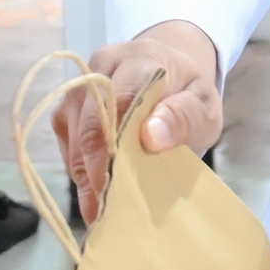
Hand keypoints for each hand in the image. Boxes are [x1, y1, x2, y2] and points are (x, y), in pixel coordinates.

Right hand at [56, 22, 221, 220]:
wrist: (171, 66)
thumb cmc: (188, 92)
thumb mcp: (204, 105)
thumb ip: (184, 116)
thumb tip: (150, 136)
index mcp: (141, 61)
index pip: (119, 99)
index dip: (112, 143)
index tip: (113, 183)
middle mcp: (103, 67)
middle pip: (87, 118)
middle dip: (92, 166)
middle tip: (102, 208)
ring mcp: (82, 84)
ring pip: (70, 129)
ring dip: (82, 170)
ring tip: (96, 208)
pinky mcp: (71, 103)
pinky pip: (65, 136)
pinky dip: (77, 165)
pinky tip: (91, 190)